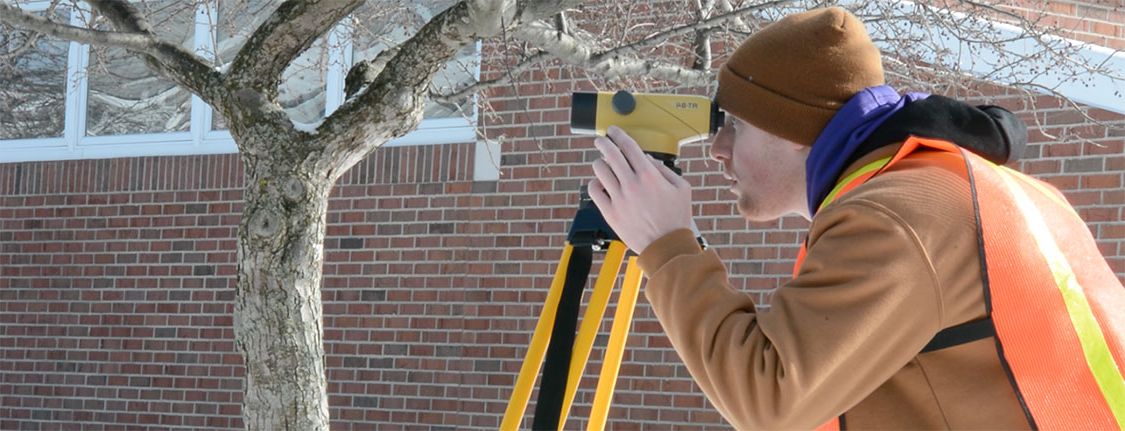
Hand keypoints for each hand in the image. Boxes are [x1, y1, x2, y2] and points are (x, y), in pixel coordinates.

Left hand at [588, 126, 692, 253]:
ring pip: (600, 170)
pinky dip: (595, 183)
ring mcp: (619, 198)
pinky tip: (600, 183)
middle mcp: (632, 184)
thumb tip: (646, 159)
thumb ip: (664, 170)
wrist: (667, 246)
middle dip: (603, 142)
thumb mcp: (681, 188)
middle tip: (601, 140)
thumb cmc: (676, 218)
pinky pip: (594, 190)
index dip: (619, 134)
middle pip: (610, 153)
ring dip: (599, 162)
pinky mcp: (610, 212)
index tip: (614, 131)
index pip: (629, 146)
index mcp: (649, 175)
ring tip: (602, 163)